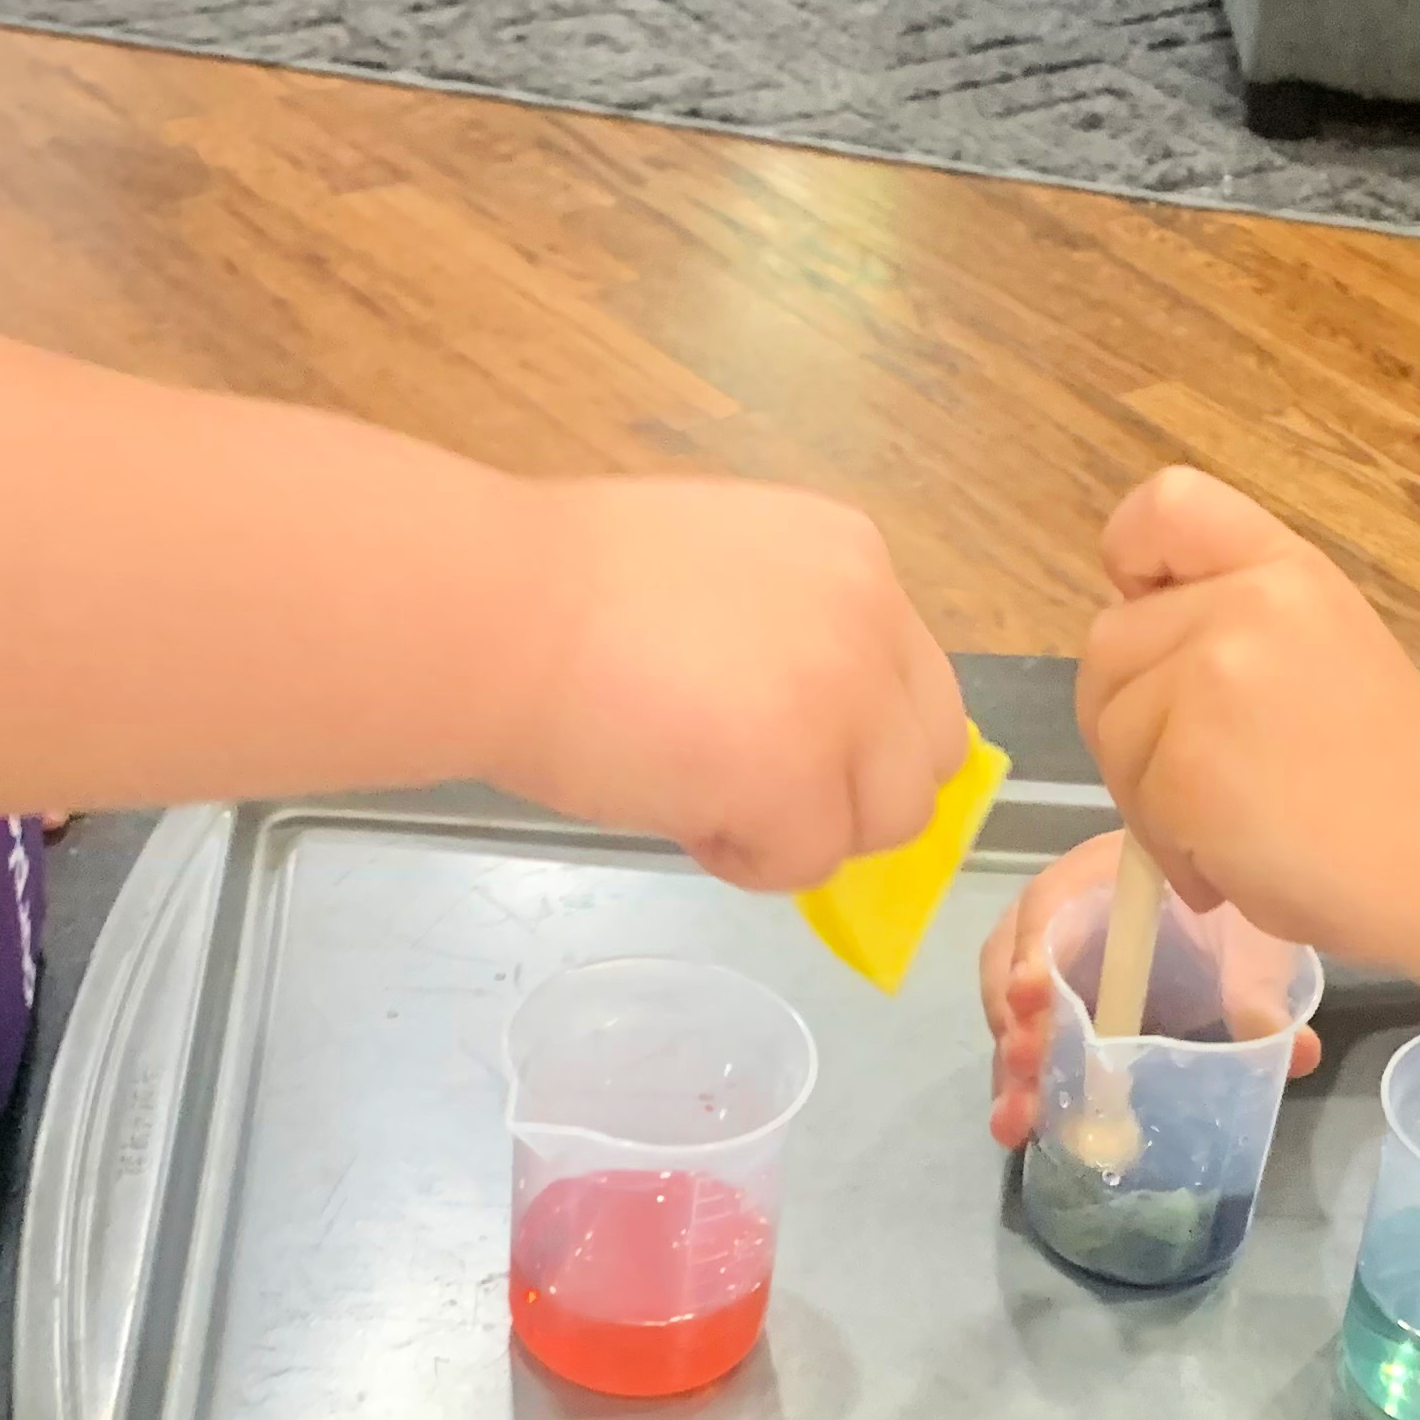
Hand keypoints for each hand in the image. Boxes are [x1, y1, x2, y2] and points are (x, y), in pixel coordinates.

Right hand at [499, 478, 961, 891]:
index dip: (852, 734)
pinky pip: (808, 864)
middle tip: (750, 787)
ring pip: (885, 821)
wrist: (493, 613)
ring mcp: (846, 700)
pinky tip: (675, 809)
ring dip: (803, 829)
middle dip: (849, 790)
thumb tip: (810, 719)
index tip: (773, 742)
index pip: (912, 681)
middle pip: (926, 756)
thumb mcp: (714, 574)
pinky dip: (747, 861)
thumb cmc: (557, 589)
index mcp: (852, 555)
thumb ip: (785, 631)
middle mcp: (872, 617)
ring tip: (702, 794)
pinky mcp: (802, 779)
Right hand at [973, 832, 1322, 1147]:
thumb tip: (1294, 1052)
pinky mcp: (1057, 1008)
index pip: (1050, 906)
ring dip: (1012, 1065)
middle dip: (1015, 1022)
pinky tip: (1024, 1126)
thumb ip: (1260, 992)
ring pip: (1012, 1011)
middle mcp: (1060, 916)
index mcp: (1103, 877)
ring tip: (1017, 1120)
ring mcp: (1051, 964)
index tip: (1031, 999)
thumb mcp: (1249, 941)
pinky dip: (1026, 1081)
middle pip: (1011, 963)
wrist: (1230, 908)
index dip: (1033, 952)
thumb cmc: (1230, 909)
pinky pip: (1029, 1041)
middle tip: (1027, 1070)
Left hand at [1076, 469, 1419, 952]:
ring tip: (1235, 835)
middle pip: (1108, 643)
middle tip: (1205, 783)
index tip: (1154, 618)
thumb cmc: (1400, 785)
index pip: (1166, 506)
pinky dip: (1172, 854)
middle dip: (1130, 721)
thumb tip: (1139, 667)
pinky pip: (1134, 806)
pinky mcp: (1187, 763)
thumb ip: (1238, 632)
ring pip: (1109, 729)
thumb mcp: (1325, 654)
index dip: (1133, 562)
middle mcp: (1245, 605)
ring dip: (1148, 797)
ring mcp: (1212, 679)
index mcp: (1285, 571)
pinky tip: (1239, 866)